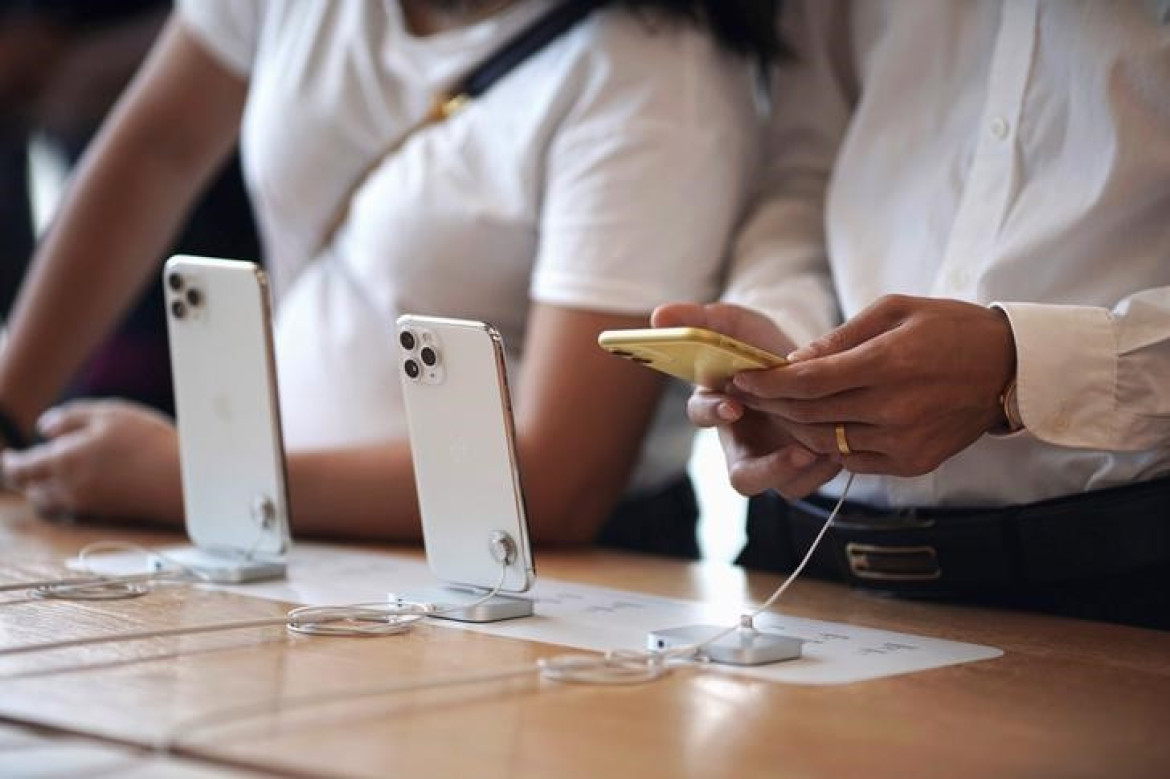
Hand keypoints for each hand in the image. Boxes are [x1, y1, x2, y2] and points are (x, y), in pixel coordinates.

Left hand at [0, 399, 182, 522]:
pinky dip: (67, 499)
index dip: (10, 463)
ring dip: (46, 490)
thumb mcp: (110, 413)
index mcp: (63, 461)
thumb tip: (44, 429)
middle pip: (31, 490)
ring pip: (49, 503)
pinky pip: (71, 510)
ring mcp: (86, 505)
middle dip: (26, 477)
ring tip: (58, 475)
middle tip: (31, 463)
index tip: (10, 456)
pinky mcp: (104, 515)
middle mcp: (68, 488)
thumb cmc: (149, 441)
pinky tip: (87, 483)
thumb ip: (70, 418)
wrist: (184, 481)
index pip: (19, 469)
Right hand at [651, 302, 841, 498]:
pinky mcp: (802, 470)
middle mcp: (742, 443)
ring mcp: (773, 461)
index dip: (713, 413)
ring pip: (783, 487)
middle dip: (769, 469)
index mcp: (717, 407)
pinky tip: (843, 443)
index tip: (732, 405)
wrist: (805, 362)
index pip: (702, 415)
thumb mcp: (733, 324)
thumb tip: (658, 315)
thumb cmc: (761, 346)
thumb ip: (699, 319)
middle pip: (743, 477)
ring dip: (811, 471)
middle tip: (799, 452)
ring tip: (830, 448)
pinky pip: (813, 483)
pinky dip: (828, 468)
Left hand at [731, 294, 1015, 476]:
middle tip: (746, 392)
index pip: (807, 382)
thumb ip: (841, 337)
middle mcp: (893, 409)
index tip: (741, 377)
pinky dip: (827, 444)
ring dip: (793, 427)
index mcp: (887, 364)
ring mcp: (903, 441)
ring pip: (824, 442)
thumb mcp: (895, 310)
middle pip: (809, 414)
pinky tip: (816, 426)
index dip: (768, 382)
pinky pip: (852, 460)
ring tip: (776, 409)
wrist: (1009, 369)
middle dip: (771, 403)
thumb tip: (794, 361)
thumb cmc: (948, 328)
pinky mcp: (912, 463)